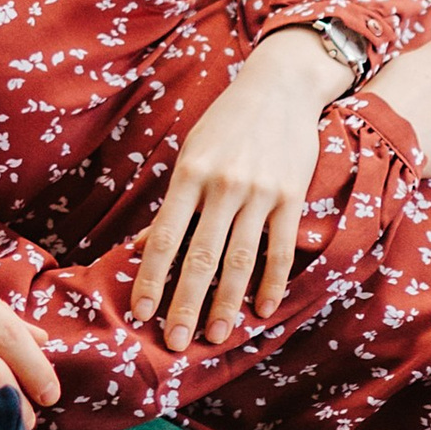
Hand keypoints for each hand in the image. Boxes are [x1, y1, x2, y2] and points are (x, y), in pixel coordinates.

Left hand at [130, 26, 350, 348]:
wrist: (280, 87)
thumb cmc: (226, 123)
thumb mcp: (192, 153)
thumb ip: (176, 201)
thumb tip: (146, 247)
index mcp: (189, 174)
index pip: (164, 237)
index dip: (151, 278)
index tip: (140, 313)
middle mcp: (222, 185)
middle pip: (200, 257)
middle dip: (186, 304)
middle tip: (175, 342)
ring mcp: (259, 192)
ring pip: (240, 259)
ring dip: (226, 303)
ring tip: (215, 336)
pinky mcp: (290, 196)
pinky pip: (281, 248)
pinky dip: (272, 281)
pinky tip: (263, 309)